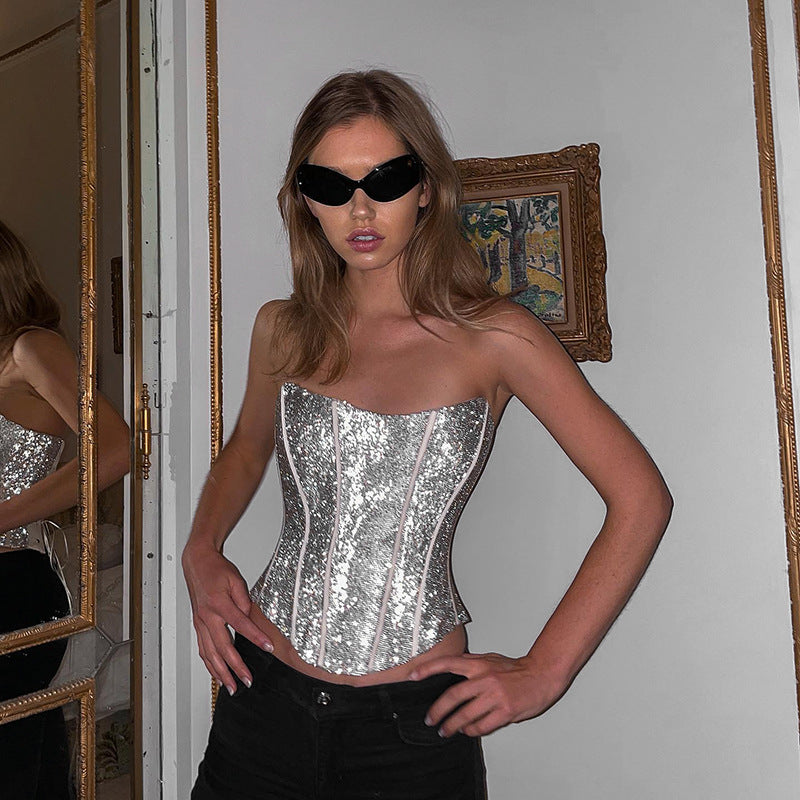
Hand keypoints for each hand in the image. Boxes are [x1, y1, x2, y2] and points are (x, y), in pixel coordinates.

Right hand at [182, 543, 272, 695]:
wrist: (197, 563)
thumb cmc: (216, 569)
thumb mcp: (236, 579)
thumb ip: (244, 600)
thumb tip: (250, 617)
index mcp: (219, 604)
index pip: (241, 624)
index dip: (256, 637)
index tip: (268, 648)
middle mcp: (207, 616)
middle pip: (222, 647)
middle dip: (235, 667)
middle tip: (247, 680)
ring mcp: (200, 623)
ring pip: (209, 654)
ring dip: (220, 673)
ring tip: (232, 687)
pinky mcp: (198, 625)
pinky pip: (203, 649)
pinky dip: (209, 664)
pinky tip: (217, 674)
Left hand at [409, 651, 568, 737]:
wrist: (542, 674)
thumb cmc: (517, 668)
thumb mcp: (492, 658)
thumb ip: (473, 663)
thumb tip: (455, 664)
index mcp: (479, 664)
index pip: (448, 663)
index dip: (428, 669)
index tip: (413, 676)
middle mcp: (485, 679)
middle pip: (453, 696)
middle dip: (438, 710)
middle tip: (430, 719)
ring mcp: (495, 696)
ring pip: (467, 715)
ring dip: (453, 725)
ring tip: (446, 731)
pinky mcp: (505, 711)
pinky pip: (483, 725)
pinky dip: (473, 730)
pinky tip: (468, 731)